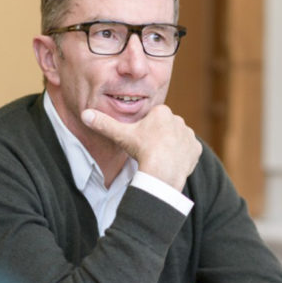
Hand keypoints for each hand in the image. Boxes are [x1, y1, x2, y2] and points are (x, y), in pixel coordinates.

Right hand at [81, 105, 201, 190]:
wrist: (162, 170)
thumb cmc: (141, 150)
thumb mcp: (121, 135)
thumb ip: (103, 124)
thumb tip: (85, 114)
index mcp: (162, 112)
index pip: (152, 121)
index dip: (144, 133)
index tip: (141, 143)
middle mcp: (179, 120)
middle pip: (164, 130)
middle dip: (157, 139)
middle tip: (149, 152)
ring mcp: (189, 135)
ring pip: (176, 140)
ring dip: (169, 148)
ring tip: (159, 159)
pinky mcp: (196, 150)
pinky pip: (187, 152)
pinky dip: (180, 157)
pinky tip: (171, 163)